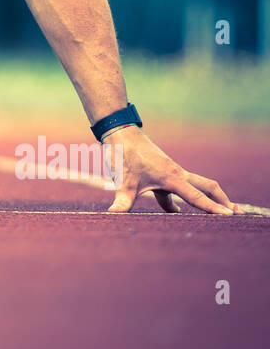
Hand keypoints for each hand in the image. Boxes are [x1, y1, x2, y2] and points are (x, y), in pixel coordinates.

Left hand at [104, 127, 234, 215]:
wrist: (120, 132)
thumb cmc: (124, 155)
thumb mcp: (123, 182)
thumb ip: (121, 202)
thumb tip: (112, 215)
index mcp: (172, 178)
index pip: (197, 196)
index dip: (213, 208)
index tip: (229, 216)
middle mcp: (177, 174)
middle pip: (208, 187)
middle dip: (222, 200)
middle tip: (236, 213)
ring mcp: (171, 173)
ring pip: (196, 186)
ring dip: (208, 198)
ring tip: (219, 211)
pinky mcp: (162, 173)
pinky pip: (178, 189)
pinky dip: (181, 200)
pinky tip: (177, 212)